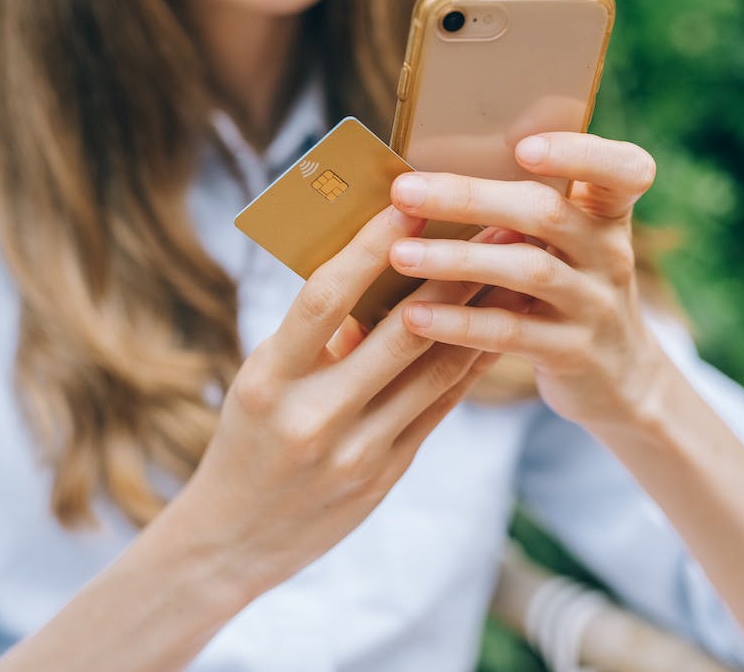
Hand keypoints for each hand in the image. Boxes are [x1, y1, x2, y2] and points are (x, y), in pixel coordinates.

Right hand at [174, 206, 502, 601]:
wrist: (233, 540)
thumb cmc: (245, 442)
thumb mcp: (261, 382)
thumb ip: (316, 338)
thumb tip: (376, 273)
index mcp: (269, 380)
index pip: (324, 299)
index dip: (369, 248)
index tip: (407, 203)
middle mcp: (313, 416)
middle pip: (398, 332)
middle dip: (449, 271)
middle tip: (488, 221)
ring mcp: (355, 451)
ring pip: (434, 370)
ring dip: (478, 312)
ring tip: (511, 266)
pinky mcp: (386, 473)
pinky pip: (440, 406)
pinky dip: (472, 362)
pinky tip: (499, 326)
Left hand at [387, 132, 677, 431]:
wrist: (618, 378)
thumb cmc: (569, 287)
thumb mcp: (568, 241)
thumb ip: (525, 203)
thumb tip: (432, 164)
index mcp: (608, 213)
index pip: (624, 169)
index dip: (579, 153)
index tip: (523, 146)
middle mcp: (610, 253)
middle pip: (547, 213)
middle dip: (471, 198)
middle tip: (404, 190)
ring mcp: (596, 304)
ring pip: (528, 270)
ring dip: (458, 260)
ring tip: (400, 254)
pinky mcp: (573, 352)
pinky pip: (511, 332)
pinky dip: (460, 321)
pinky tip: (415, 315)